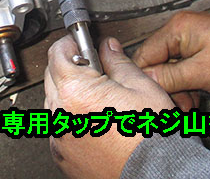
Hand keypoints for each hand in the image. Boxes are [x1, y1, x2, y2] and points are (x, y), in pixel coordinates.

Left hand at [44, 35, 173, 178]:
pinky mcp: (63, 155)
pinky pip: (60, 127)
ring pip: (55, 102)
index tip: (82, 43)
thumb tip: (109, 48)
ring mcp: (59, 137)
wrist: (156, 174)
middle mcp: (60, 115)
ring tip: (100, 99)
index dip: (71, 43)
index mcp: (76, 91)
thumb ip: (118, 62)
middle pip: (53, 75)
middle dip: (71, 67)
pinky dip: (71, 119)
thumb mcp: (141, 86)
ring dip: (70, 93)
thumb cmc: (152, 138)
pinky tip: (96, 120)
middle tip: (96, 69)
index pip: (57, 53)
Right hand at [133, 11, 209, 98]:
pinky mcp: (201, 48)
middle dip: (164, 86)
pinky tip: (194, 98)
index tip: (148, 98)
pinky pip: (184, 66)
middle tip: (175, 106)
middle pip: (157, 61)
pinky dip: (186, 83)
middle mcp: (180, 29)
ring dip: (176, 88)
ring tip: (189, 106)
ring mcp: (191, 38)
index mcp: (177, 28)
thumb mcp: (201, 73)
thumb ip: (168, 77)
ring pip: (170, 67)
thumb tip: (142, 81)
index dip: (145, 78)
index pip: (145, 54)